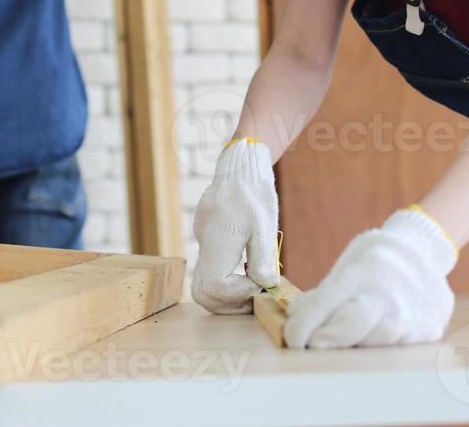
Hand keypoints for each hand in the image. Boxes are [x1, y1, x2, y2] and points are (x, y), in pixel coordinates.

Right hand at [191, 138, 279, 313]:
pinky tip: (246, 268)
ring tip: (253, 285)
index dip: (235, 296)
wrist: (240, 165)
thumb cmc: (255, 192)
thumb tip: (266, 285)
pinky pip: (209, 267)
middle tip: (254, 296)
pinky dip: (226, 278)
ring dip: (227, 292)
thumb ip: (264, 258)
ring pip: (203, 282)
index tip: (257, 286)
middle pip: (202, 292)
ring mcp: (202, 239)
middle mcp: (204, 242)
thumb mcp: (266, 225)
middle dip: (228, 302)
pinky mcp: (205, 237)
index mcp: (218, 240)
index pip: (213, 286)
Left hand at [284, 206, 457, 348]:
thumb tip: (294, 317)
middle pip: (353, 326)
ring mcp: (411, 312)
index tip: (293, 339)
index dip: (304, 325)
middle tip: (314, 344)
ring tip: (351, 335)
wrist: (425, 252)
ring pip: (376, 342)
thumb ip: (323, 294)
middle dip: (330, 338)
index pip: (326, 302)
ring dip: (357, 343)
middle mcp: (388, 291)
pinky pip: (398, 347)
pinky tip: (378, 334)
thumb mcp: (347, 265)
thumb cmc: (375, 262)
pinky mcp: (428, 329)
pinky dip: (382, 345)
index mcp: (362, 270)